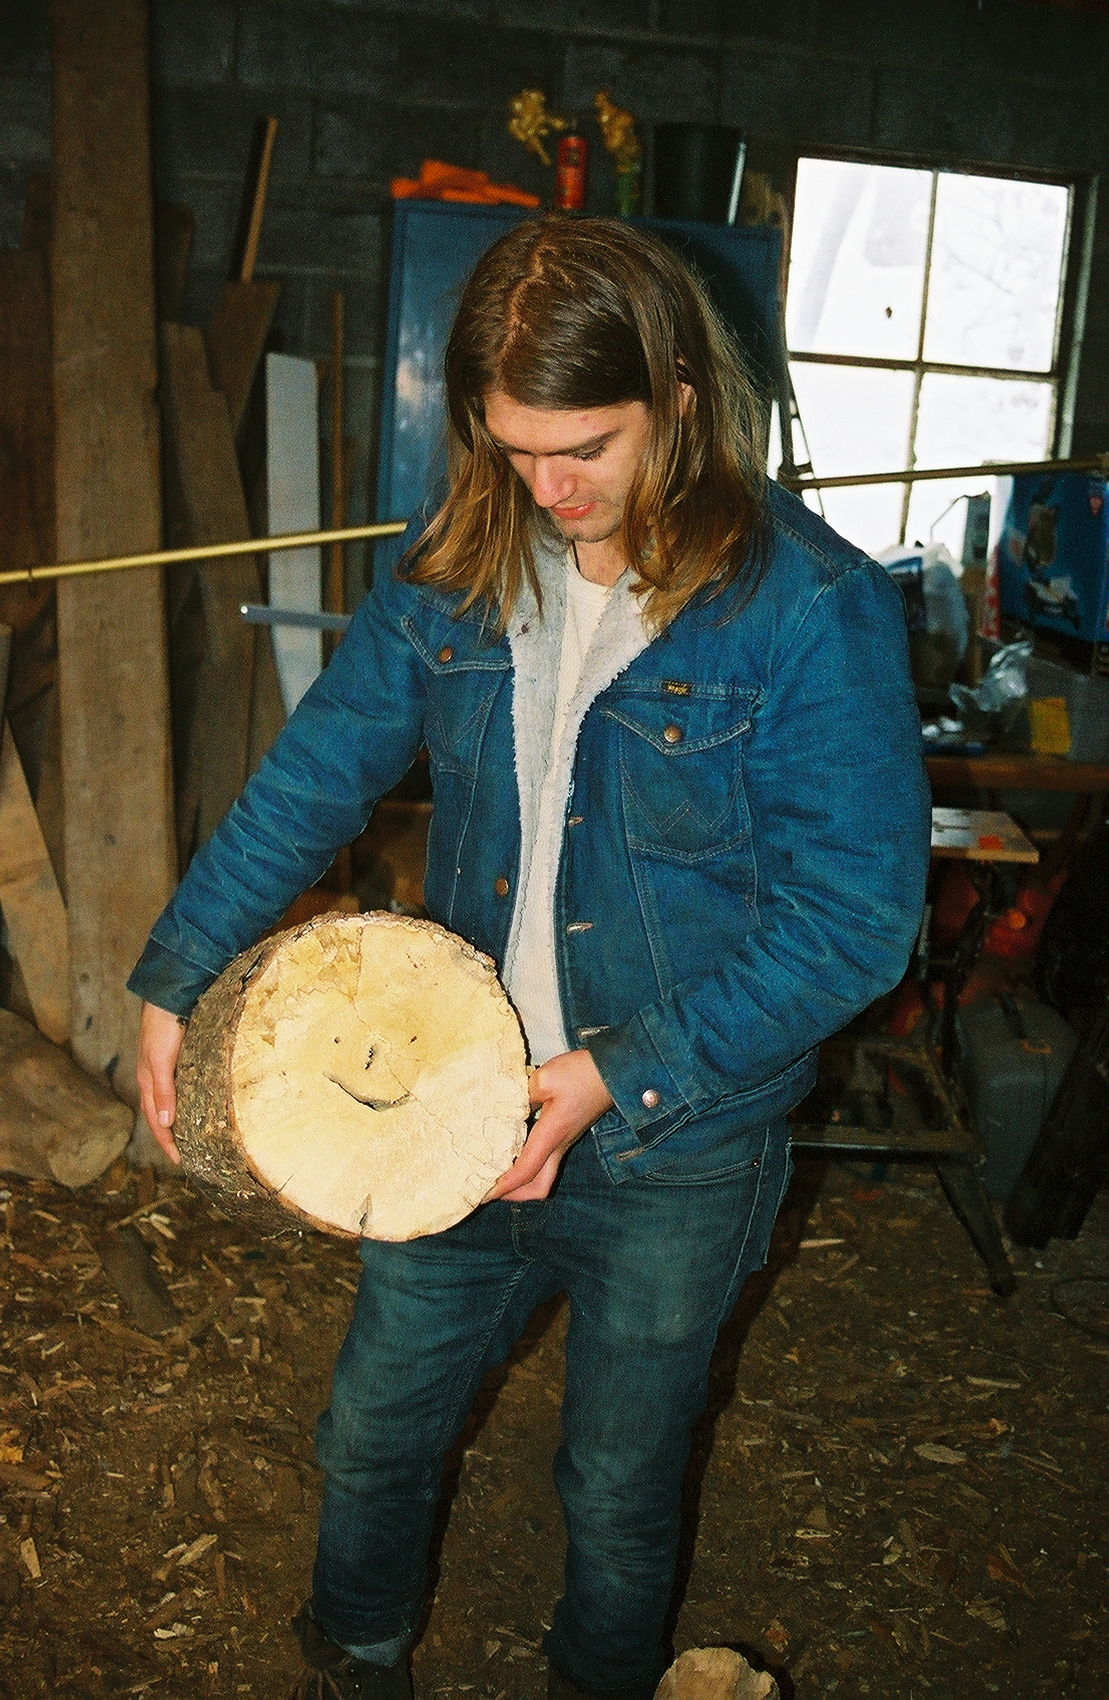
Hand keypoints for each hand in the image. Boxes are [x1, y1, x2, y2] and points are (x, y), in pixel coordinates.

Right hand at [136, 1002, 186, 1165]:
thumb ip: (163, 1090)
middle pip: (162, 1115)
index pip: (156, 1121)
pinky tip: (199, 1103)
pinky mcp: (179, 1058)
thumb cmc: (162, 1027)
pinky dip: (187, 1101)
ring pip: (172, 1102)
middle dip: (171, 1136)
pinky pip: (181, 1087)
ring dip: (179, 1120)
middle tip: (188, 1154)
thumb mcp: (161, 1061)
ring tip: (193, 1135)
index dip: (167, 1142)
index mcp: (148, 1082)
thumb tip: (166, 1123)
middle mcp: (156, 1078)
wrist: (170, 994)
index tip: (180, 1160)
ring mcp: (166, 1069)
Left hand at [486, 1049, 613, 1202]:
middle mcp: (559, 1145)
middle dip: (514, 1195)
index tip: (481, 1194)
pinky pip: (546, 1160)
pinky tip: (512, 1151)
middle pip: (538, 1187)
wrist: (614, 1072)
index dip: (502, 1187)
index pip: (524, 1171)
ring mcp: (565, 1141)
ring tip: (497, 1174)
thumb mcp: (545, 1078)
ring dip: (521, 1182)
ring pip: (543, 1176)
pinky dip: (527, 1164)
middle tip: (489, 1189)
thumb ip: (520, 1095)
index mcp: (552, 1135)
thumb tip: (503, 1108)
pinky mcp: (566, 1133)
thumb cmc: (582, 1074)